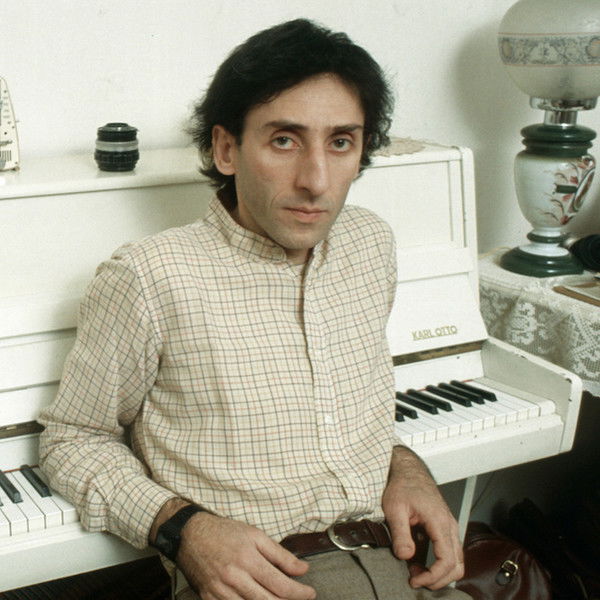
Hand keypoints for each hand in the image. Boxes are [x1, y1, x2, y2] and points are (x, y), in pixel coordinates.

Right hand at [177, 512, 316, 599]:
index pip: (280, 585)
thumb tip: (303, 568)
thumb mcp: (255, 535)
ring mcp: (220, 592)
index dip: (299, 593)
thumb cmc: (224, 532)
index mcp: (248, 559)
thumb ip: (280, 554)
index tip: (311, 593)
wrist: (189, 535)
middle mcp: (235, 578)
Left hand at [382, 446, 463, 589]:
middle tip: (415, 580)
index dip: (433, 576)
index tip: (415, 581)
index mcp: (439, 521)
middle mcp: (449, 526)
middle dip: (437, 579)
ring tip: (415, 571)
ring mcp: (448, 527)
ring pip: (456, 560)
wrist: (409, 470)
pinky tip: (417, 560)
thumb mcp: (394, 508)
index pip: (447, 560)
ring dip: (439, 572)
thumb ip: (400, 533)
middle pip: (457, 565)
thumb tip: (405, 556)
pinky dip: (437, 563)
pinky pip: (449, 552)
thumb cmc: (403, 485)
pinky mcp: (444, 528)